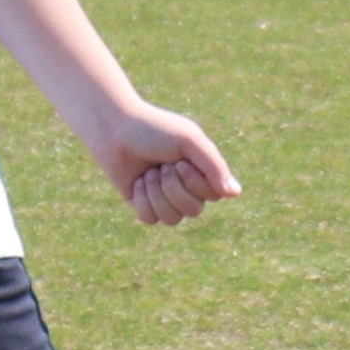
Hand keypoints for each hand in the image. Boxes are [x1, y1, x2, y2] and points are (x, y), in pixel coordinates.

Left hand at [81, 101, 243, 226]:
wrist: (114, 130)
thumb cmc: (154, 130)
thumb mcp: (190, 141)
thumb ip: (214, 166)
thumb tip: (235, 194)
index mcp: (203, 171)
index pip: (213, 195)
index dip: (195, 183)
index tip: (179, 162)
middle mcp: (188, 188)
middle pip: (193, 211)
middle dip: (173, 188)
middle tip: (160, 166)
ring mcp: (166, 199)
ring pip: (172, 219)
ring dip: (156, 194)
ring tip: (148, 173)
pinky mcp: (144, 206)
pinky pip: (150, 219)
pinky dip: (142, 200)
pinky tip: (136, 183)